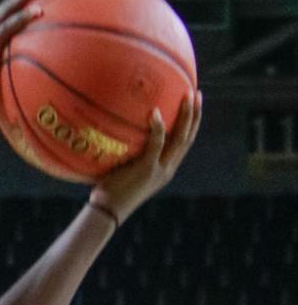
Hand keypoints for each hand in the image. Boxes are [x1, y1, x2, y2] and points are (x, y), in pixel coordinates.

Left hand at [89, 91, 201, 225]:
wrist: (107, 211)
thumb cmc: (109, 189)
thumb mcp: (125, 169)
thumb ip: (129, 153)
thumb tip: (116, 129)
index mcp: (166, 169)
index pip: (185, 143)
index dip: (192, 123)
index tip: (195, 104)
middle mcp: (168, 169)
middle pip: (189, 138)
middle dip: (195, 115)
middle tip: (197, 93)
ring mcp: (159, 170)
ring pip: (180, 139)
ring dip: (186, 116)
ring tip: (187, 96)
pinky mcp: (147, 170)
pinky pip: (156, 145)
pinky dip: (158, 128)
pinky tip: (155, 111)